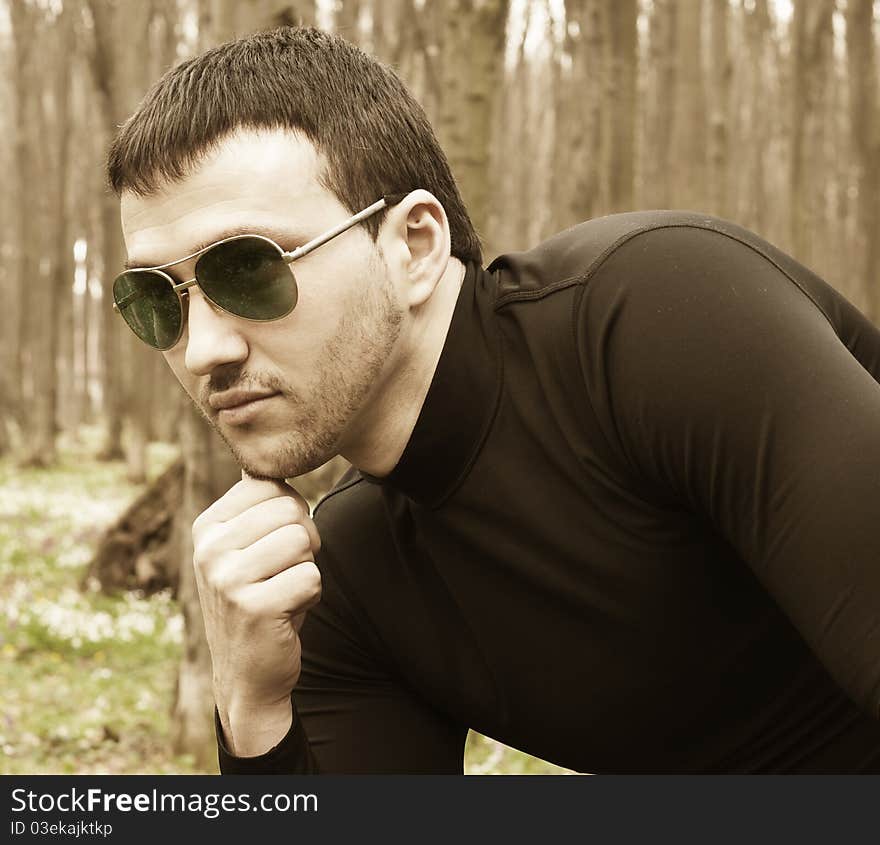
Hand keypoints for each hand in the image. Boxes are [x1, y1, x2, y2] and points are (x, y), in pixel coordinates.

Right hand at [192, 471, 321, 754]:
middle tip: (282, 574)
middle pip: (292, 510)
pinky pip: (311, 577)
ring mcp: (226, 578)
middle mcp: (209, 548)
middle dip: (303, 542)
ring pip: (303, 541)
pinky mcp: (252, 606)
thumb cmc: (258, 599)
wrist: (248, 674)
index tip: (273, 547)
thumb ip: (253, 506)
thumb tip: (258, 461)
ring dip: (306, 569)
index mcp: (207, 526)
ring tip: (283, 592)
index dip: (291, 515)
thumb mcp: (246, 548)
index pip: (273, 486)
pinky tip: (286, 614)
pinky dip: (310, 596)